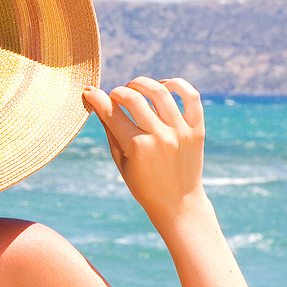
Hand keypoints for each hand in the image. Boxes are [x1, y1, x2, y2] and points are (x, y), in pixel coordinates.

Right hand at [82, 77, 206, 224]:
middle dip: (117, 91)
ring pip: (160, 91)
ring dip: (142, 84)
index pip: (112, 113)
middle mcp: (160, 136)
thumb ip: (111, 131)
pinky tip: (164, 86)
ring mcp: (181, 131)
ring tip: (135, 88)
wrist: (178, 202)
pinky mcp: (197, 129)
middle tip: (115, 96)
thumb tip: (99, 104)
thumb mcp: (120, 161)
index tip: (89, 92)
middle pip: (133, 98)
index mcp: (137, 147)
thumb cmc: (143, 185)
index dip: (96, 98)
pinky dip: (177, 84)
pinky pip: (191, 96)